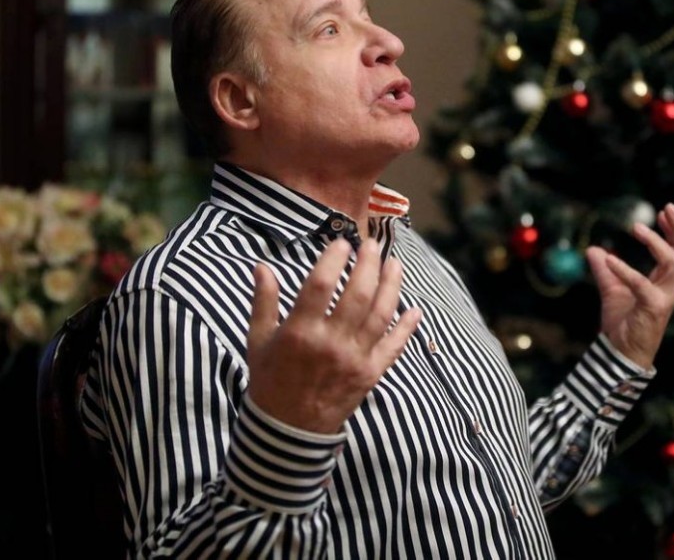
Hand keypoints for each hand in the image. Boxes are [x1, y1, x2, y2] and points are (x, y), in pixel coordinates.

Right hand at [246, 238, 421, 433]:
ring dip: (392, 285)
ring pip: (381, 314)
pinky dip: (407, 326)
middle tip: (372, 245)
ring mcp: (355, 359)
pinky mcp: (371, 374)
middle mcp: (330, 344)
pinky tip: (414, 308)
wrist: (288, 431)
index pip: (320, 285)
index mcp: (300, 333)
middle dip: (369, 264)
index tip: (341, 242)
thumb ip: (264, 301)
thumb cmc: (271, 380)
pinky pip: (394, 346)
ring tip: (395, 263)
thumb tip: (262, 265)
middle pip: (358, 294)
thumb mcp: (259, 340)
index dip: (333, 259)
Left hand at [585, 203, 673, 369]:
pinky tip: (608, 259)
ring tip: (636, 227)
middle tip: (668, 208)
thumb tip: (593, 250)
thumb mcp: (612, 291)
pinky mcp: (652, 308)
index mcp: (664, 282)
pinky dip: (625, 270)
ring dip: (656, 243)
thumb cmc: (623, 323)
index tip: (664, 211)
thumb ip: (605, 271)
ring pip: (672, 263)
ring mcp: (664, 298)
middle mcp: (670, 288)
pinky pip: (641, 284)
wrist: (620, 353)